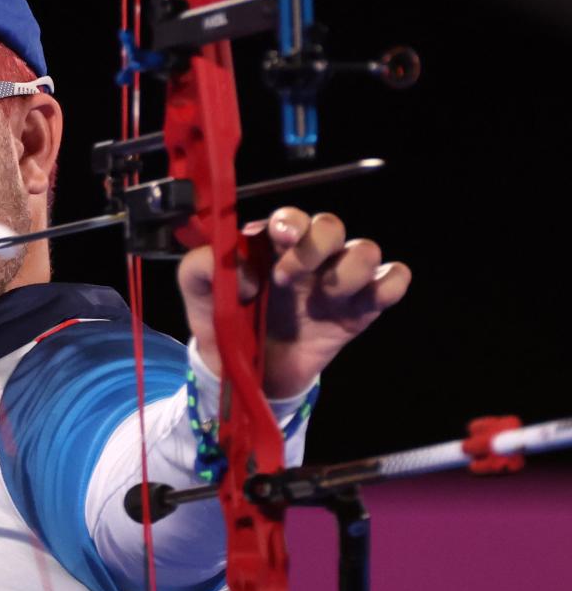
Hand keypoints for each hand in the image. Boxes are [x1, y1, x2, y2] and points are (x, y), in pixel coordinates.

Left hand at [178, 207, 410, 397]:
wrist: (244, 374)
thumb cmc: (223, 321)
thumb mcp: (196, 292)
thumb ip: (200, 267)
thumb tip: (246, 270)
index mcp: (269, 244)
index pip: (290, 216)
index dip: (290, 222)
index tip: (277, 238)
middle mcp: (307, 256)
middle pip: (331, 225)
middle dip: (314, 246)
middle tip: (287, 278)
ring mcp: (336, 281)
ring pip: (367, 249)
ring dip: (349, 271)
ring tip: (323, 299)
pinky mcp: (360, 309)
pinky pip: (393, 280)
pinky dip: (389, 284)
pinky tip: (363, 301)